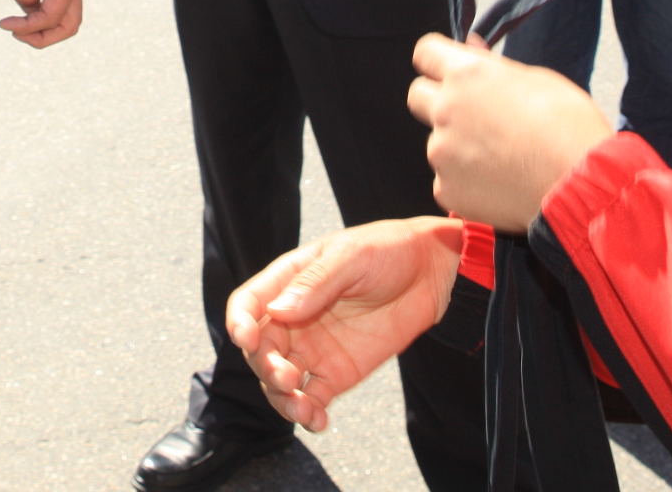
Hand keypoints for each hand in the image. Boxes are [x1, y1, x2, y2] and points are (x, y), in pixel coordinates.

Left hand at [0, 0, 82, 46]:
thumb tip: (28, 11)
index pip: (53, 17)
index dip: (28, 27)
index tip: (3, 24)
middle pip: (69, 26)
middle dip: (43, 37)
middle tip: (16, 34)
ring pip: (65, 18)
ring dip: (44, 29)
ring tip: (17, 27)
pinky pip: (57, 6)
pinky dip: (42, 16)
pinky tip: (23, 13)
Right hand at [223, 219, 462, 432]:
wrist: (432, 273)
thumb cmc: (388, 251)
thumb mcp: (352, 257)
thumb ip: (315, 283)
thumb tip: (278, 311)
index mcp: (288, 281)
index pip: (248, 304)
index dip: (240, 323)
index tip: (249, 340)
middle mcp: (293, 317)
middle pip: (260, 349)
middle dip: (266, 367)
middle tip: (287, 377)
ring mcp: (314, 348)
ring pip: (279, 380)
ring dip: (281, 398)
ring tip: (303, 408)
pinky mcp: (337, 373)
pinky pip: (312, 398)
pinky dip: (309, 414)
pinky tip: (318, 420)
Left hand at [409, 35, 614, 230]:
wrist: (581, 185)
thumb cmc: (569, 126)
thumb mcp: (537, 79)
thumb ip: (493, 66)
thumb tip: (470, 47)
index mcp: (467, 75)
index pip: (425, 53)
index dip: (438, 60)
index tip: (450, 71)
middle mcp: (445, 110)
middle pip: (417, 96)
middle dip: (438, 100)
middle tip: (474, 116)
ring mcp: (441, 153)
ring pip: (438, 142)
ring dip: (458, 146)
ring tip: (502, 158)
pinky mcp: (446, 190)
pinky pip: (447, 180)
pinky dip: (466, 181)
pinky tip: (499, 183)